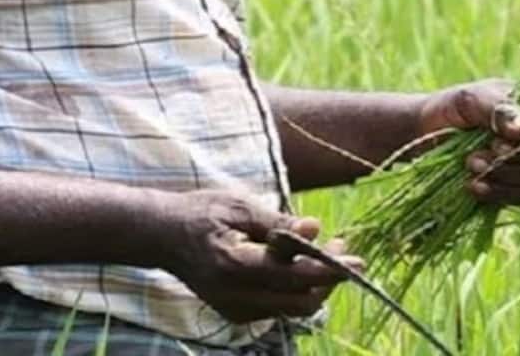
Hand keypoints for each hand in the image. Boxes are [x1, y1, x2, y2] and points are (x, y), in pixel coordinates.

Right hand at [148, 190, 362, 322]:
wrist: (161, 236)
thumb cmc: (200, 212)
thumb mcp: (238, 206)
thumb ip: (277, 222)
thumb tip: (315, 229)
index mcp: (234, 265)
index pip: (294, 276)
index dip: (330, 269)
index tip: (358, 259)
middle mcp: (234, 295)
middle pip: (300, 301)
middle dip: (329, 279)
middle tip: (342, 248)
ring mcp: (233, 309)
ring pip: (291, 308)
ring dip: (315, 285)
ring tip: (326, 252)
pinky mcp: (234, 313)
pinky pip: (277, 308)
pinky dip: (295, 290)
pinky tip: (299, 265)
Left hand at [417, 79, 519, 206]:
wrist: (421, 133)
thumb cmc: (451, 107)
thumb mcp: (472, 99)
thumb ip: (500, 110)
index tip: (518, 136)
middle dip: (518, 158)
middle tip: (489, 149)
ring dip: (505, 176)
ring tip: (471, 163)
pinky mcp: (508, 187)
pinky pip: (519, 197)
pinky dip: (498, 193)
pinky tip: (474, 186)